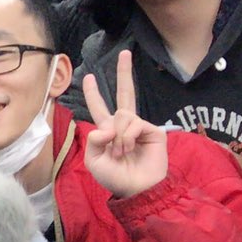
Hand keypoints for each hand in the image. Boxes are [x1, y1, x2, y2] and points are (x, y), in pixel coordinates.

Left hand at [79, 51, 168, 199]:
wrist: (136, 189)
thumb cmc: (114, 177)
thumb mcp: (95, 161)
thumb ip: (95, 141)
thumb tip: (105, 126)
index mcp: (108, 131)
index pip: (100, 108)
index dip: (94, 93)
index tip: (87, 77)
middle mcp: (124, 125)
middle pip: (125, 94)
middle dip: (124, 72)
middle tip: (125, 52)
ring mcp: (140, 126)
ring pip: (123, 115)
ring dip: (117, 136)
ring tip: (120, 153)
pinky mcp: (153, 130)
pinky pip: (134, 123)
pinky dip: (128, 137)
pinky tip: (130, 148)